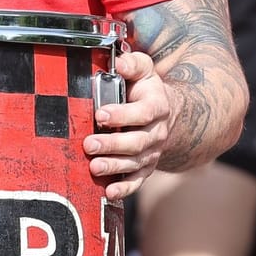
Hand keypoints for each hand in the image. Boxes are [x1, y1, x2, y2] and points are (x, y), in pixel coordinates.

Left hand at [84, 51, 169, 199]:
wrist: (167, 113)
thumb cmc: (146, 90)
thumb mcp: (144, 70)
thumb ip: (132, 64)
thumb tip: (118, 62)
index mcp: (157, 106)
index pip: (143, 113)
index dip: (122, 115)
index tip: (100, 114)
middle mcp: (157, 132)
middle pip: (137, 142)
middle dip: (112, 144)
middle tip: (88, 144)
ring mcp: (152, 152)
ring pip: (135, 163)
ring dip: (114, 166)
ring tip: (94, 167)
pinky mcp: (146, 167)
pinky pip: (137, 181)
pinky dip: (124, 189)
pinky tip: (109, 193)